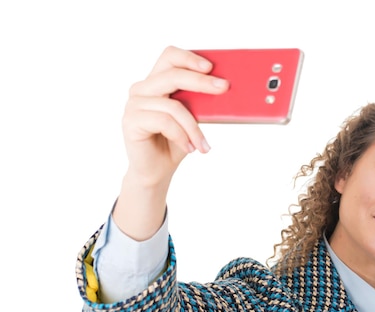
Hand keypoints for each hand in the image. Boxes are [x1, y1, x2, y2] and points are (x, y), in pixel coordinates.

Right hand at [122, 46, 228, 185]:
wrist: (156, 172)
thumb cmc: (174, 144)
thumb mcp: (191, 119)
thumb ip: (197, 102)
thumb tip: (221, 89)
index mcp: (155, 83)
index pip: (169, 57)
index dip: (189, 58)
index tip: (211, 67)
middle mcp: (141, 89)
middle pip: (172, 75)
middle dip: (201, 82)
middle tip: (223, 88)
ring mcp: (134, 104)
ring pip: (173, 106)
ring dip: (193, 128)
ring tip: (203, 145)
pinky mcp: (131, 121)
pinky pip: (164, 122)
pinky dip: (181, 136)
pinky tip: (189, 148)